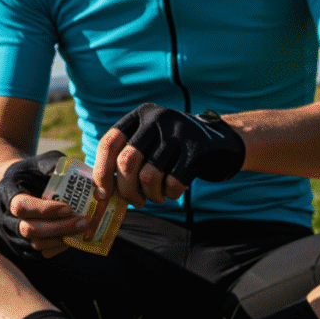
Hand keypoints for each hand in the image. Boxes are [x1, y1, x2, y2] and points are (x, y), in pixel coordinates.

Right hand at [0, 152, 89, 257]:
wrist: (15, 185)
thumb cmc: (32, 171)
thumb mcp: (41, 161)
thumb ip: (55, 165)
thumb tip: (78, 179)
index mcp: (6, 193)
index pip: (21, 206)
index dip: (45, 210)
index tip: (69, 208)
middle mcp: (3, 216)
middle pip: (27, 230)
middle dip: (58, 228)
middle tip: (84, 222)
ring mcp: (9, 234)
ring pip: (33, 245)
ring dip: (60, 240)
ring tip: (82, 231)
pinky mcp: (18, 246)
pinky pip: (37, 254)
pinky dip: (56, 249)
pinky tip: (71, 238)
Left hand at [93, 104, 244, 207]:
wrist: (218, 142)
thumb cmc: (171, 151)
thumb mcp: (148, 144)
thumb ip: (125, 160)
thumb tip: (101, 192)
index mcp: (138, 117)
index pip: (109, 144)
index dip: (101, 172)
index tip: (102, 195)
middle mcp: (156, 119)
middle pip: (127, 161)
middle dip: (126, 190)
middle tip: (134, 201)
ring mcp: (178, 131)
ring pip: (149, 175)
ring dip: (150, 195)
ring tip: (155, 197)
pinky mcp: (197, 147)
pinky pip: (173, 181)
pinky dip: (170, 194)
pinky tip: (171, 193)